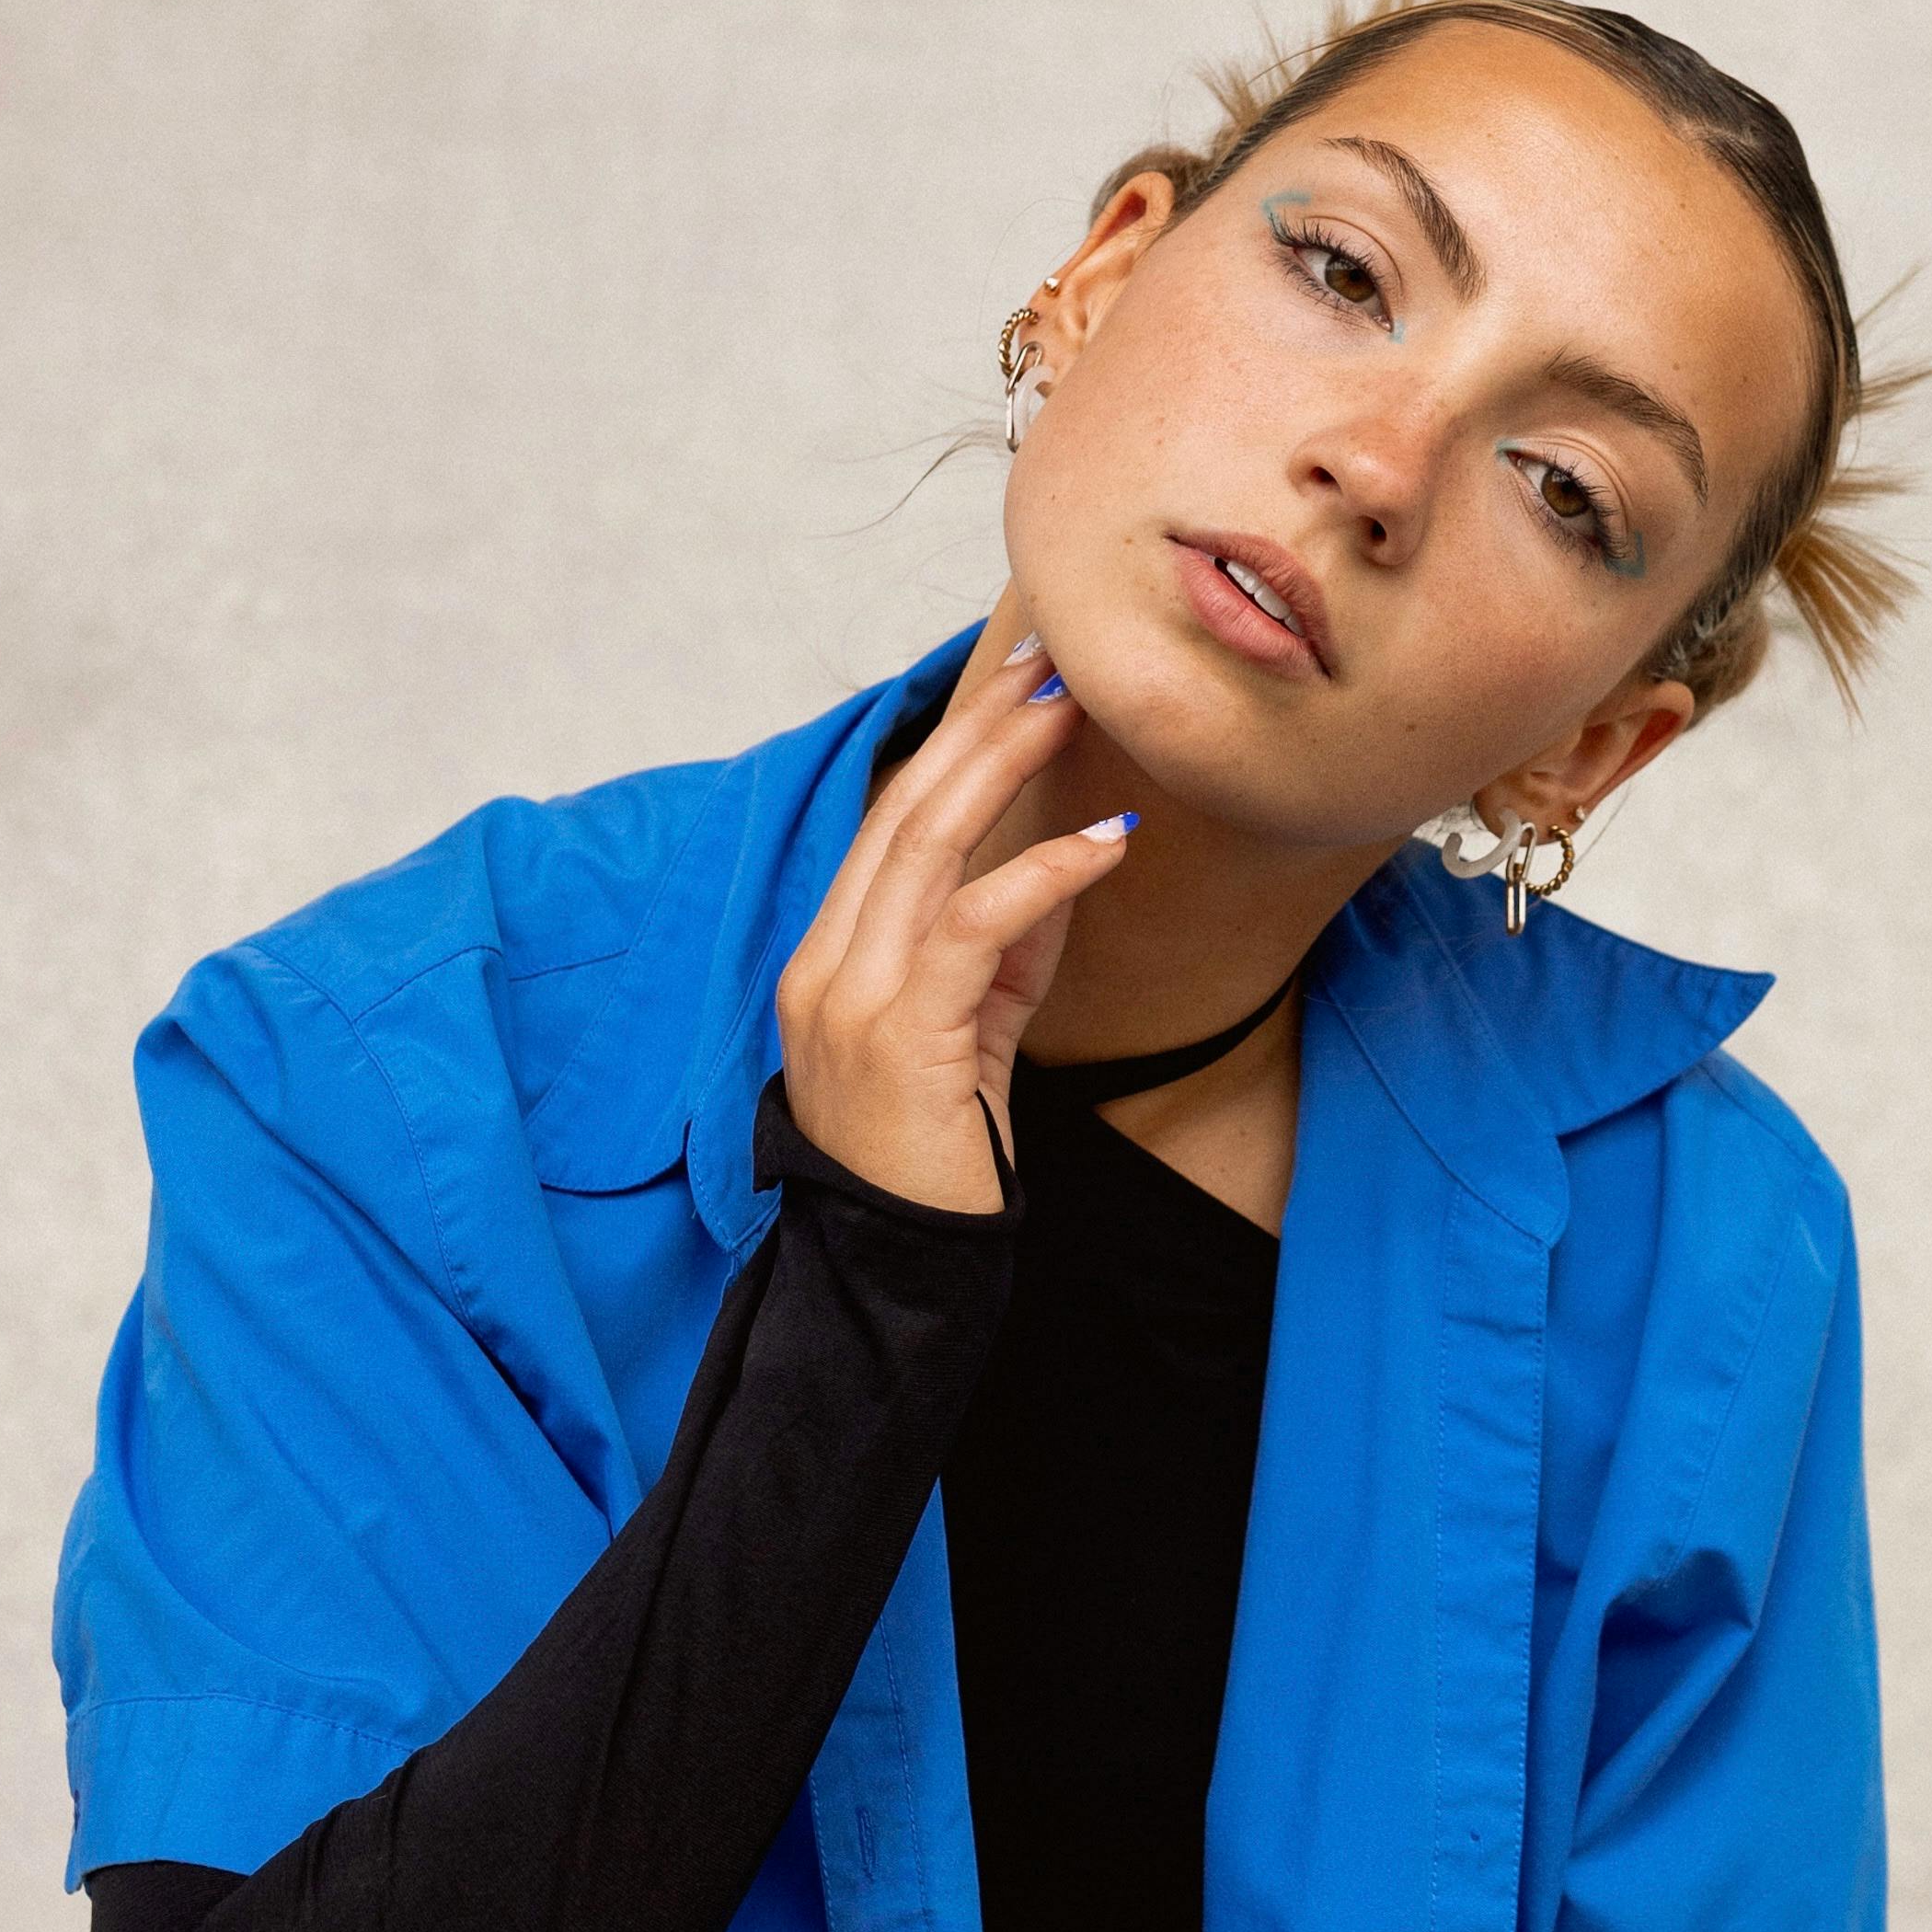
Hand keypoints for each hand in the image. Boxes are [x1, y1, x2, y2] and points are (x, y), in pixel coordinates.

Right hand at [773, 625, 1129, 1210]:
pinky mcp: (897, 1033)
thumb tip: (1063, 864)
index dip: (956, 748)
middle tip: (1050, 664)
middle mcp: (824, 962)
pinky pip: (975, 926)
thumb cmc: (935, 1160)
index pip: (891, 824)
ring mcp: (849, 994)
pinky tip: (1106, 847)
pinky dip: (1044, 876)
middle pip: (903, 810)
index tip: (1018, 687)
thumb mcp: (973, 1036)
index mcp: (830, 957)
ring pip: (925, 845)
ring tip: (1072, 716)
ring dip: (1005, 769)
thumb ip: (1003, 953)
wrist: (894, 1267)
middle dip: (979, 729)